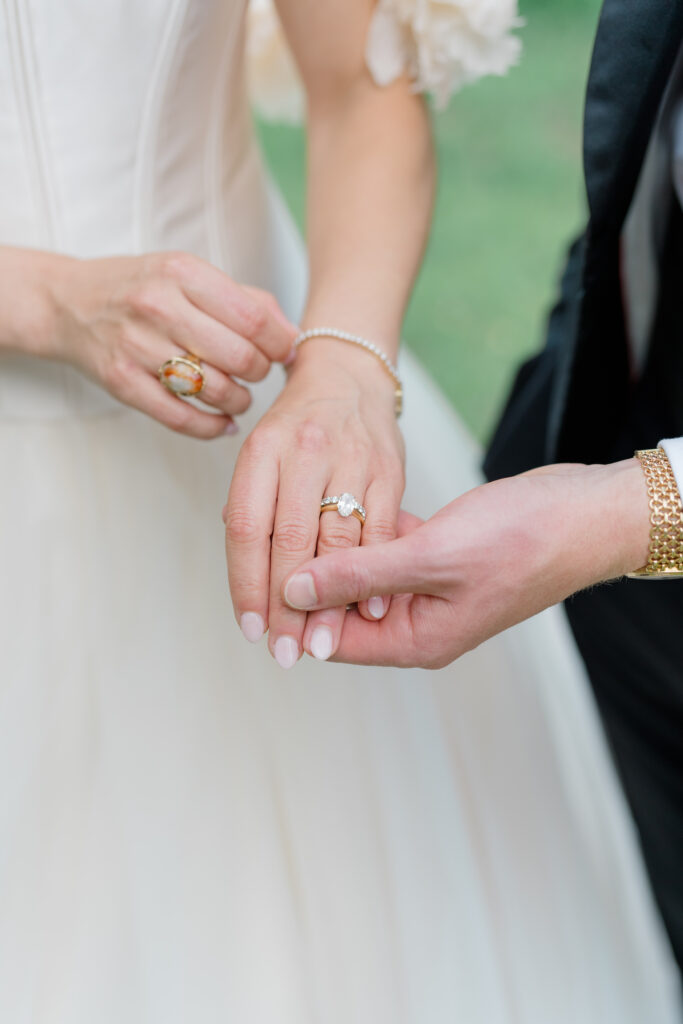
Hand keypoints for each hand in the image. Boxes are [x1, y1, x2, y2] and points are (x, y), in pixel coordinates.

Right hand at [2, 247, 296, 437]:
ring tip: (238, 396)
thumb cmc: (141, 289)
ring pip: (213, 390)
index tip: (284, 352)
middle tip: (257, 373)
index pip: (254, 318)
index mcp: (182, 272)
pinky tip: (223, 422)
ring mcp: (136, 345)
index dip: (280, 343)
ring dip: (239, 401)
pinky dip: (212, 427)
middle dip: (260, 373)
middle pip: (239, 357)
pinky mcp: (121, 381)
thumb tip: (292, 337)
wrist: (67, 302)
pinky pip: (181, 418)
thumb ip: (244, 300)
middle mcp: (158, 306)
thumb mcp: (189, 275)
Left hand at [224, 338, 404, 666]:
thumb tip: (246, 575)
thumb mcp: (263, 453)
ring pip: (336, 538)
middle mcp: (304, 448)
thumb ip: (257, 512)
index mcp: (263, 447)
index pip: (249, 528)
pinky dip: (376, 570)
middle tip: (284, 651)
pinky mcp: (390, 467)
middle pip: (291, 539)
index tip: (251, 629)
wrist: (353, 372)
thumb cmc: (304, 425)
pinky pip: (382, 527)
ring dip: (331, 599)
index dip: (248, 583)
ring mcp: (352, 456)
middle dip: (288, 605)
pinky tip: (371, 611)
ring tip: (321, 644)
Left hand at [280, 460, 650, 667]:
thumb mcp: (430, 557)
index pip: (334, 641)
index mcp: (418, 640)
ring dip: (343, 549)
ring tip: (305, 510)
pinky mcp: (444, 561)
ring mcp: (434, 592)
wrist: (586, 513)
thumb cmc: (522, 539)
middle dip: (315, 577)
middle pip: (346, 610)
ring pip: (368, 576)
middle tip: (279, 532)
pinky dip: (376, 531)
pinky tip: (355, 500)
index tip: (260, 575)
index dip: (296, 613)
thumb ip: (358, 575)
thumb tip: (294, 592)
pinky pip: (394, 552)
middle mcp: (422, 623)